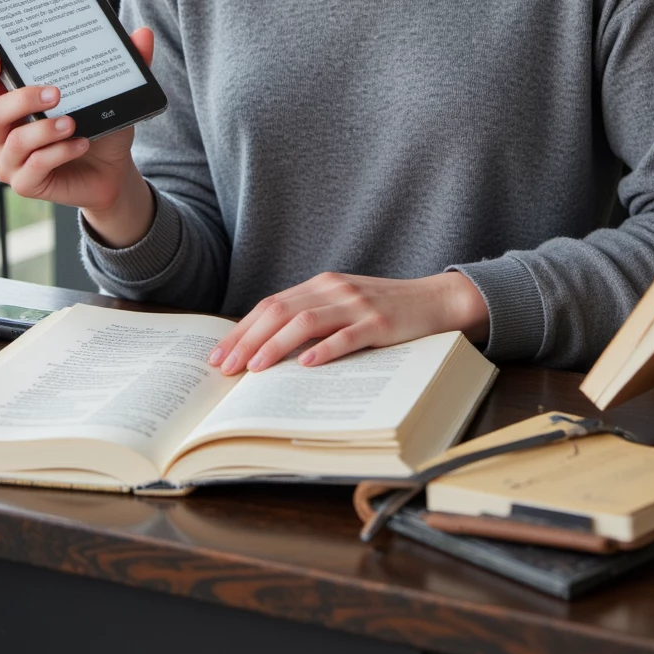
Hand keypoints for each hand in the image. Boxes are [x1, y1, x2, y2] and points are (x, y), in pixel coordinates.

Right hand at [0, 29, 155, 238]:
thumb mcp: (109, 93)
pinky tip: (81, 143)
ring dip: (44, 130)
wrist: (112, 169)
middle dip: (22, 99)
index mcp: (6, 106)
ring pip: (14, 141)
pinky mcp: (25, 184)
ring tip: (72, 123)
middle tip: (55, 92)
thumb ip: (123, 63)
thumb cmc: (96, 126)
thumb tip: (143, 34)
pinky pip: (34, 166)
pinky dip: (59, 152)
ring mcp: (9, 162)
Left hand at [207, 270, 489, 374]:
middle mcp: (334, 289)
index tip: (218, 354)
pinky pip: (348, 336)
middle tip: (226, 368)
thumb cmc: (383, 310)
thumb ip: (311, 318)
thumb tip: (264, 349)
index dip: (242, 329)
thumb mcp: (342, 307)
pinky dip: (325, 350)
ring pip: (306, 322)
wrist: (434, 301)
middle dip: (248, 340)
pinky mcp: (381, 322)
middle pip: (280, 311)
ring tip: (254, 368)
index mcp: (321, 285)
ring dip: (275, 345)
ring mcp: (358, 304)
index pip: (271, 305)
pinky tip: (306, 364)